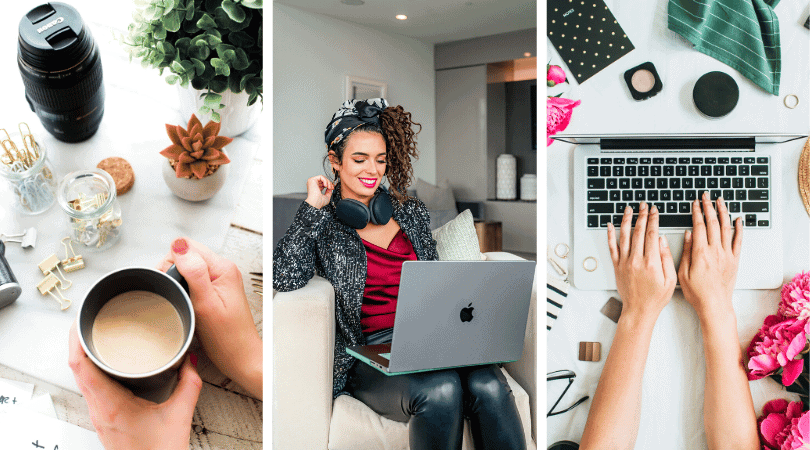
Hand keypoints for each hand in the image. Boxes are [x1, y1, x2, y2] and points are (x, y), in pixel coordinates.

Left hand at [69, 323, 200, 449]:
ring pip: (81, 378)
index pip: (80, 365)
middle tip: (89, 321)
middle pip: (76, 368)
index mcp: (110, 405)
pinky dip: (92, 370)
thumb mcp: (180, 415)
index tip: (81, 321)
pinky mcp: (104, 419)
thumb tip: (191, 360)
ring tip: (95, 336)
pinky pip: (90, 388)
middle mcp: (99, 410)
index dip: (75, 340)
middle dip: (78, 341)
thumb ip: (189, 383)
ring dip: (83, 355)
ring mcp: (99, 415)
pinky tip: (105, 363)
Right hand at [159, 238, 262, 399]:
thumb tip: (180, 247)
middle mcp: (223, 270)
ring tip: (183, 301)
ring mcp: (219, 280)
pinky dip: (184, 290)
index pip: (186, 246)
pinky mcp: (215, 290)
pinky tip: (187, 303)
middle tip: (177, 295)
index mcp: (222, 268)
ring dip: (178, 282)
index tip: (171, 283)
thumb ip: (194, 273)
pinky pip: (192, 280)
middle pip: (186, 255)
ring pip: (187, 268)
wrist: (239, 357)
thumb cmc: (227, 338)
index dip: (171, 262)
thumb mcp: (206, 304)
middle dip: (173, 272)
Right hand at [305, 175, 333, 208]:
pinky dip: (325, 180)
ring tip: (329, 187)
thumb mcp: (327, 196)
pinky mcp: (312, 180)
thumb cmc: (319, 202)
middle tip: (331, 188)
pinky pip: (321, 177)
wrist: (316, 203)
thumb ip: (328, 192)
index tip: (332, 188)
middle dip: (329, 183)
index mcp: (315, 189)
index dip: (328, 185)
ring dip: (328, 182)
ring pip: (322, 178)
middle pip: (323, 180)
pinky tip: (326, 185)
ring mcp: (312, 182)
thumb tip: (330, 188)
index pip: (322, 184)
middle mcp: (313, 185)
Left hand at [607, 202, 676, 320]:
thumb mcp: (671, 280)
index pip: (652, 234)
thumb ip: (666, 258)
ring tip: (629, 209)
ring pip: (624, 236)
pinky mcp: (617, 266)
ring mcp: (624, 262)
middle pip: (638, 232)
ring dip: (626, 220)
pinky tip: (610, 225)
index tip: (654, 211)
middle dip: (642, 216)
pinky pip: (612, 247)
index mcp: (651, 263)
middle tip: (643, 205)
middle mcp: (636, 260)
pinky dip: (610, 235)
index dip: (653, 220)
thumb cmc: (656, 297)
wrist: (639, 310)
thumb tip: (662, 240)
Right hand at [679, 193, 741, 320]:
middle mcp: (715, 251)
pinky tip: (738, 219)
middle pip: (713, 223)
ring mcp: (726, 254)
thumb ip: (686, 251)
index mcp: (701, 253)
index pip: (699, 226)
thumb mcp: (682, 272)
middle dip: (708, 207)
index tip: (694, 204)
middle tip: (706, 196)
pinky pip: (738, 241)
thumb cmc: (697, 292)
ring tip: (720, 201)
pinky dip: (739, 229)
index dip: (696, 212)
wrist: (714, 304)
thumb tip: (689, 234)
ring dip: (723, 212)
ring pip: (726, 228)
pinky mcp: (734, 260)